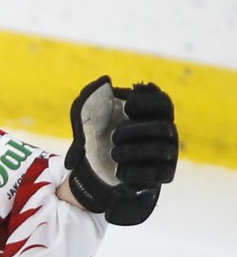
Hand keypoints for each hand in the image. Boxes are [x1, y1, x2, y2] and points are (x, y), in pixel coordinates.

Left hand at [64, 76, 177, 225]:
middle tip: (114, 136)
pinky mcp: (163, 175)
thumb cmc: (98, 133)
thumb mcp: (88, 114)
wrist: (96, 168)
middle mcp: (166, 132)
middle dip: (132, 131)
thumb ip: (92, 95)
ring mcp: (168, 154)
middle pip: (162, 127)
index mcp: (153, 113)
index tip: (126, 106)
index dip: (146, 102)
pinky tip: (119, 170)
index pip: (163, 102)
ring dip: (131, 152)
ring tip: (114, 153)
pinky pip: (157, 174)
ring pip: (160, 150)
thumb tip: (105, 81)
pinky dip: (133, 172)